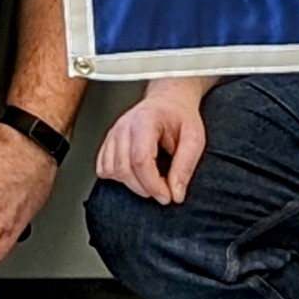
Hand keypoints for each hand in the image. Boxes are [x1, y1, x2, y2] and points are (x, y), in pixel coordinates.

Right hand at [96, 78, 213, 205]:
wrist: (168, 101)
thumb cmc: (180, 117)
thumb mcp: (194, 138)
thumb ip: (185, 166)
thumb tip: (176, 193)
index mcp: (145, 120)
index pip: (140, 159)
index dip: (153, 184)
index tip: (167, 196)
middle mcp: (124, 126)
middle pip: (123, 169)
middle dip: (144, 188)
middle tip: (164, 190)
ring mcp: (113, 134)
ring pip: (111, 171)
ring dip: (132, 184)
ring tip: (152, 180)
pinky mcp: (108, 142)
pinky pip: (103, 168)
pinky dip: (118, 178)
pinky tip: (136, 175)